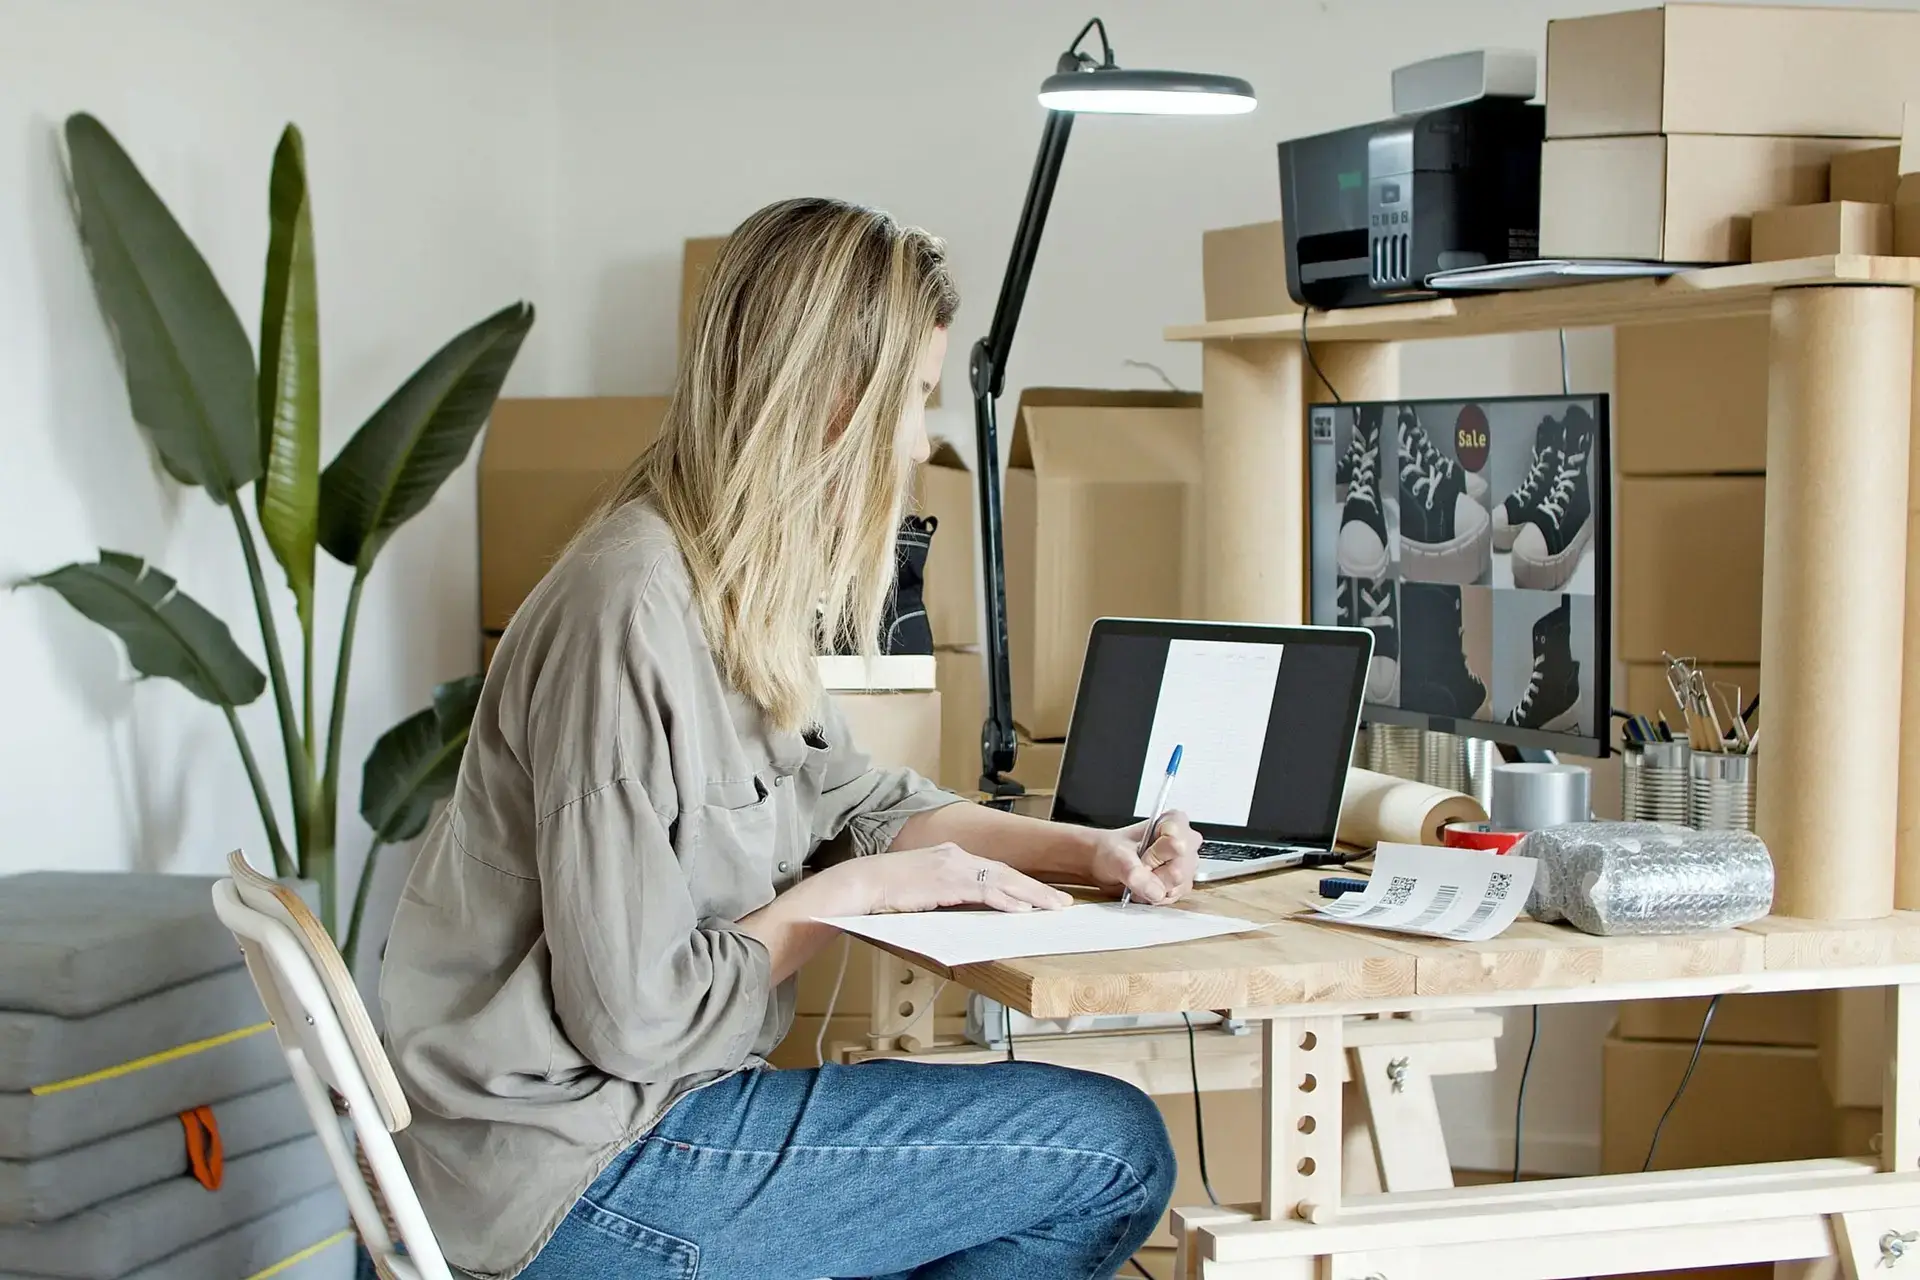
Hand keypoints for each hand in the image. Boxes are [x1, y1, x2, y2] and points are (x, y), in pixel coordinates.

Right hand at [839, 843, 1073, 915]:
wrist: (864, 883)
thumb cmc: (888, 891)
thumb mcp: (925, 888)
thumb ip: (948, 893)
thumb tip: (969, 909)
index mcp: (952, 855)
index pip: (995, 869)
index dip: (1021, 883)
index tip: (1041, 895)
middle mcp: (957, 855)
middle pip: (1007, 872)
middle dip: (1037, 888)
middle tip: (1062, 902)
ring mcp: (953, 866)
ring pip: (1003, 880)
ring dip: (1032, 895)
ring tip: (1054, 907)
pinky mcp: (948, 880)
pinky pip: (985, 891)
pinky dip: (1007, 900)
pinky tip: (1023, 909)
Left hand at [1085, 811, 1200, 905]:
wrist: (1104, 865)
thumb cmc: (1111, 850)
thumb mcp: (1116, 856)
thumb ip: (1134, 872)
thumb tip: (1154, 891)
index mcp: (1174, 822)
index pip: (1176, 843)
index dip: (1156, 855)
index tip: (1142, 854)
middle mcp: (1185, 842)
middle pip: (1179, 870)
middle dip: (1154, 875)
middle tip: (1138, 868)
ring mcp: (1186, 865)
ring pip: (1178, 886)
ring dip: (1154, 887)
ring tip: (1140, 877)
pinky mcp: (1182, 885)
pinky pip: (1173, 898)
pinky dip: (1155, 896)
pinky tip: (1145, 887)